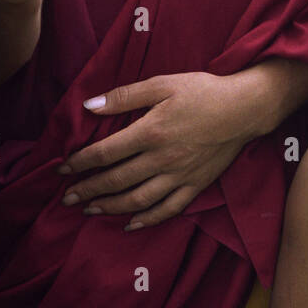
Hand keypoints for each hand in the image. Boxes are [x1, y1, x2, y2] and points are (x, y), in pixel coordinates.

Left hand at [58, 71, 266, 230]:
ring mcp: (180, 175)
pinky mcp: (196, 184)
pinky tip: (131, 224)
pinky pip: (169, 209)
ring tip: (90, 210)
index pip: (105, 153)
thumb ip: (125, 96)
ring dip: (110, 207)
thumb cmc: (204, 92)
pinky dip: (148, 219)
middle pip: (116, 180)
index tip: (62, 169)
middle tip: (67, 198)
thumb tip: (89, 106)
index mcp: (151, 132)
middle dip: (88, 190)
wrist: (245, 108)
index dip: (80, 163)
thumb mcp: (163, 84)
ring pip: (138, 199)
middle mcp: (162, 159)